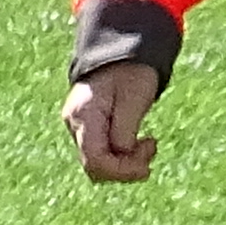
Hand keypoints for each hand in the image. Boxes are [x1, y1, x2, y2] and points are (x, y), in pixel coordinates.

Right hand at [66, 62, 161, 183]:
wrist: (121, 52)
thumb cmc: (131, 71)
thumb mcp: (134, 98)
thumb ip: (125, 131)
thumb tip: (121, 155)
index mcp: (84, 115)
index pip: (95, 161)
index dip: (121, 172)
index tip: (147, 166)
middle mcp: (75, 124)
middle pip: (95, 167)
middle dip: (125, 168)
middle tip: (151, 147)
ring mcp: (78, 127)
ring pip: (98, 163)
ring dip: (125, 163)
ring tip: (148, 143)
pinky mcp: (87, 128)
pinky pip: (102, 153)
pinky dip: (122, 155)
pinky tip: (138, 143)